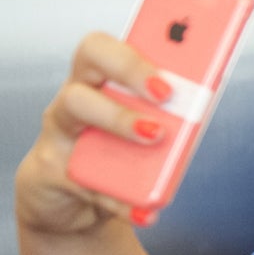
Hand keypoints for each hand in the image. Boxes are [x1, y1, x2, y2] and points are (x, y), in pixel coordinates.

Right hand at [15, 32, 168, 234]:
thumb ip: (168, 118)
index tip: (175, 63)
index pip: (109, 45)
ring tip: (155, 137)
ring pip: (77, 107)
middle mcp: (75, 97)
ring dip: (120, 120)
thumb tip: (201, 108)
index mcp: (100, 81)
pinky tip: (145, 210)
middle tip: (166, 93)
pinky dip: (121, 199)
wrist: (73, 203)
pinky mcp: (52, 171)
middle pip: (89, 59)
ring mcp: (59, 131)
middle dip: (130, 70)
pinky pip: (88, 180)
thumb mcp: (144, 132)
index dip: (138, 50)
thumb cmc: (115, 156)